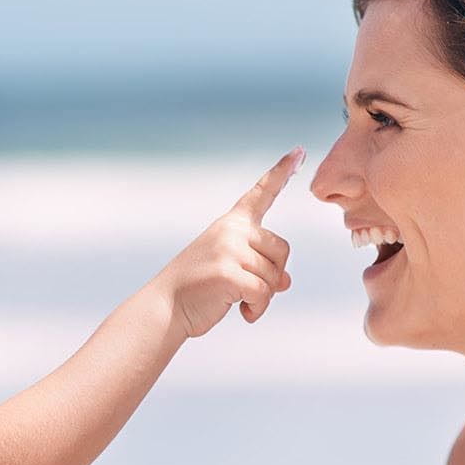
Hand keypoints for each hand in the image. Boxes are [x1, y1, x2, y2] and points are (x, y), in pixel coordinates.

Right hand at [153, 146, 301, 338]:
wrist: (165, 307)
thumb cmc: (198, 288)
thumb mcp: (232, 270)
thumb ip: (260, 268)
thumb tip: (286, 283)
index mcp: (231, 223)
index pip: (261, 194)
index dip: (281, 172)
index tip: (299, 151)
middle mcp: (231, 230)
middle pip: (282, 250)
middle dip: (274, 275)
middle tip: (250, 291)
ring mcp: (229, 250)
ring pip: (274, 277)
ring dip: (263, 298)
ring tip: (238, 301)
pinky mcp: (228, 272)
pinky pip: (264, 293)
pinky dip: (258, 309)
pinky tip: (243, 313)